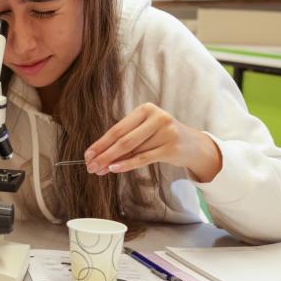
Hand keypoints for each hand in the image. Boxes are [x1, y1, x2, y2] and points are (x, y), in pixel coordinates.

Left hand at [84, 103, 221, 181]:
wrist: (193, 145)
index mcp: (146, 109)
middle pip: (123, 139)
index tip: (87, 155)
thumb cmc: (162, 137)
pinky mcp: (171, 147)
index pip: (117, 128)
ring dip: (112, 162)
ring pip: (132, 150)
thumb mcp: (145, 132)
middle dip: (104, 154)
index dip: (100, 143)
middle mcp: (157, 117)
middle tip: (90, 166)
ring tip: (99, 170)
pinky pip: (144, 158)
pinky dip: (127, 164)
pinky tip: (114, 169)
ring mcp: (166, 132)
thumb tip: (98, 156)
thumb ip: (125, 141)